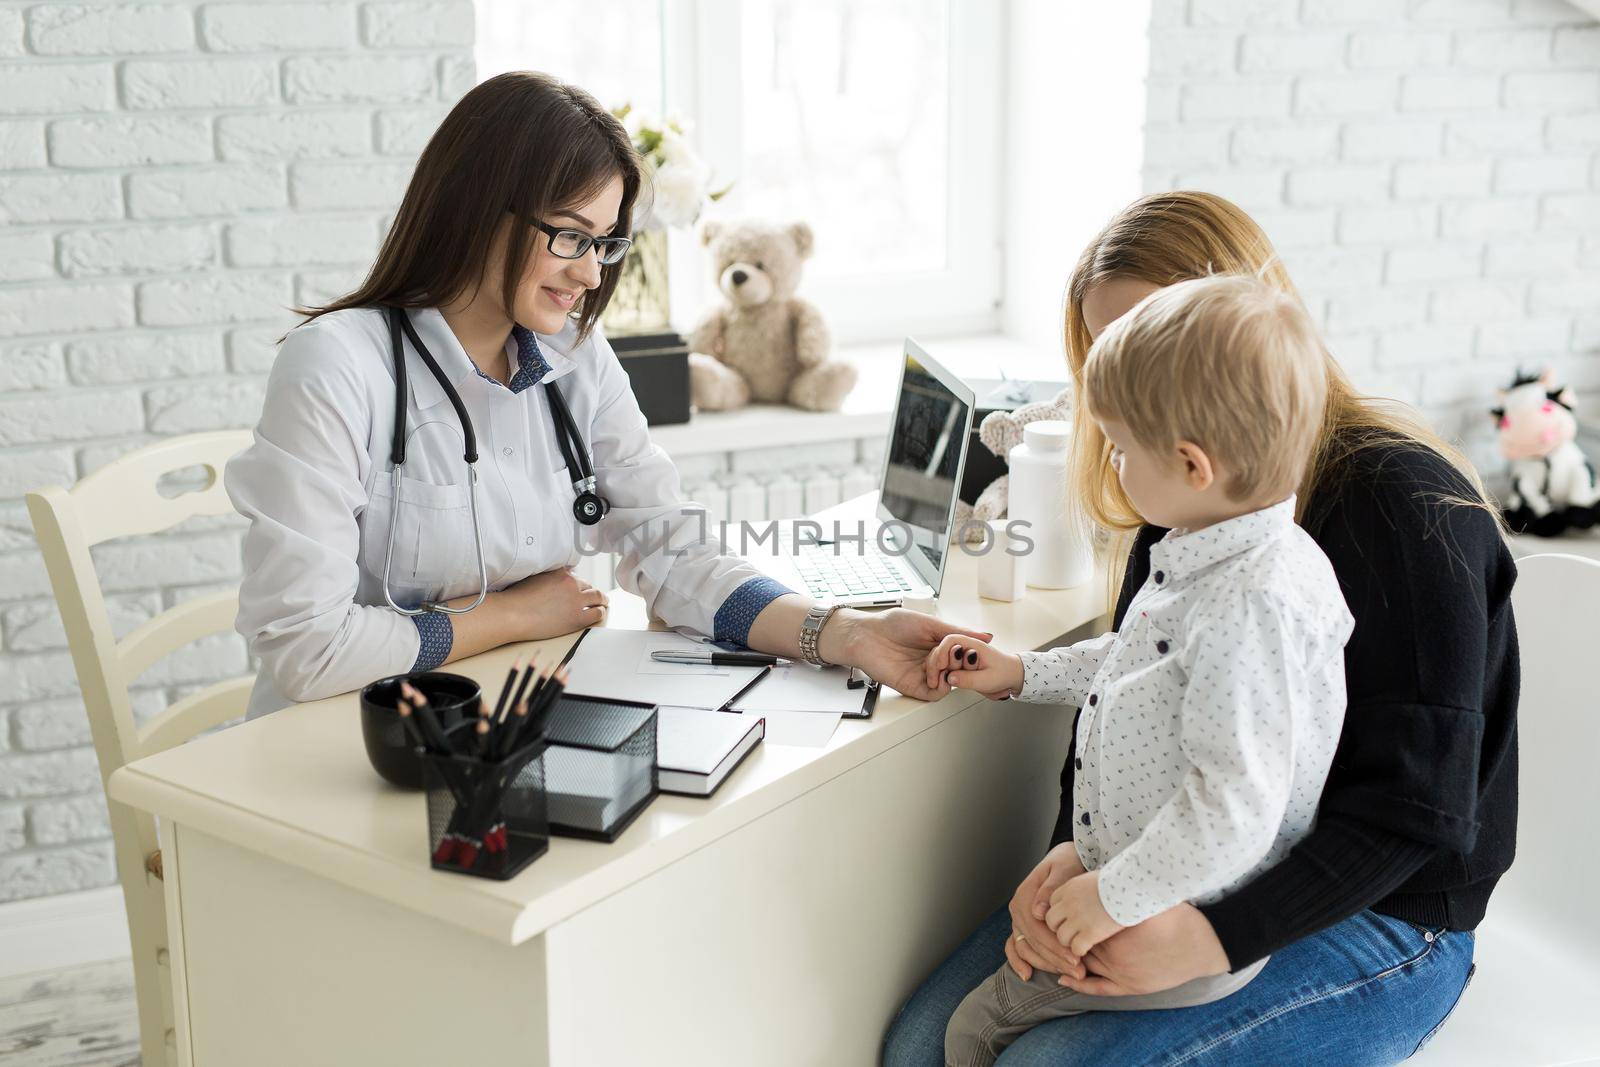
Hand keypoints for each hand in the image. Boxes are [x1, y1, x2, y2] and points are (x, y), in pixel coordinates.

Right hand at [495, 568, 606, 640]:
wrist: (513, 615)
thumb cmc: (516, 599)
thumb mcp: (533, 578)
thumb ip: (548, 576)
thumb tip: (556, 576)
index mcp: (560, 573)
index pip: (576, 576)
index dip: (577, 584)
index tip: (578, 588)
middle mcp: (571, 584)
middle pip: (587, 586)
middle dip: (589, 591)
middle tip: (592, 596)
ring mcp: (575, 601)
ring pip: (597, 597)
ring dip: (601, 600)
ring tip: (603, 603)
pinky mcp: (577, 617)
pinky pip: (597, 613)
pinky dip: (600, 612)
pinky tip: (599, 613)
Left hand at [820, 608, 992, 700]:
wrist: (865, 635)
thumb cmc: (891, 624)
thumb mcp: (930, 623)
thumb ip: (957, 632)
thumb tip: (985, 635)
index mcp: (938, 645)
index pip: (962, 656)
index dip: (970, 655)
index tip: (976, 650)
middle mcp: (932, 661)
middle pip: (957, 671)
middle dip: (962, 666)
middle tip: (958, 657)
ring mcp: (923, 674)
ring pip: (949, 684)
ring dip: (952, 676)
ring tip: (945, 664)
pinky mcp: (912, 686)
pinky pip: (933, 695)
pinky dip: (941, 689)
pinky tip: (938, 676)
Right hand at [926, 635, 1022, 700]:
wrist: (1013, 676)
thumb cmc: (1004, 673)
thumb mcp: (987, 680)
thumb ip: (968, 679)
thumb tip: (950, 678)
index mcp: (974, 645)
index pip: (951, 640)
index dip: (942, 652)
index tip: (940, 666)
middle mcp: (965, 648)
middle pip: (942, 649)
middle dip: (936, 663)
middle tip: (936, 681)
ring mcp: (962, 657)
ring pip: (942, 659)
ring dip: (938, 670)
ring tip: (939, 684)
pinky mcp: (960, 666)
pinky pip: (946, 668)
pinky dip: (942, 675)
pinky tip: (943, 684)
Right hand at [1003, 843, 1087, 981]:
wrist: (1069, 858)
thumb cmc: (1069, 862)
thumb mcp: (1063, 868)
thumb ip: (1052, 888)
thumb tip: (1038, 911)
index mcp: (1024, 895)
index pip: (1038, 928)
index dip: (1056, 946)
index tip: (1076, 958)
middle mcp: (1018, 909)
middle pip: (1034, 942)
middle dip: (1056, 960)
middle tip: (1079, 972)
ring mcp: (1019, 919)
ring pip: (1027, 948)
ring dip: (1047, 964)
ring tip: (1071, 974)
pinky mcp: (1024, 927)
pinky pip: (1017, 947)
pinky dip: (1019, 961)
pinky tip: (1027, 975)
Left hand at [1045, 870, 1123, 956]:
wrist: (1130, 887)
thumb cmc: (1117, 881)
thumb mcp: (1092, 879)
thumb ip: (1081, 888)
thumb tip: (1083, 892)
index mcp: (1068, 889)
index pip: (1051, 904)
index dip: (1060, 913)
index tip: (1069, 918)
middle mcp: (1069, 904)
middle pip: (1051, 921)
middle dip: (1059, 928)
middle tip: (1072, 932)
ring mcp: (1078, 919)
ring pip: (1061, 937)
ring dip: (1069, 941)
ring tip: (1080, 941)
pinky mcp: (1090, 933)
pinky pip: (1076, 948)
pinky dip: (1080, 950)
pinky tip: (1088, 947)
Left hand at [1056, 903, 1230, 994]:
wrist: (1200, 941)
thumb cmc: (1172, 913)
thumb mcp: (1139, 895)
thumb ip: (1116, 890)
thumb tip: (1097, 875)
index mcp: (1110, 921)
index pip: (1071, 919)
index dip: (1065, 915)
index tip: (1064, 910)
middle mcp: (1111, 947)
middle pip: (1072, 939)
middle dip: (1067, 934)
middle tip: (1062, 927)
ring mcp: (1118, 968)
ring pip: (1080, 962)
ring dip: (1072, 954)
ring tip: (1067, 946)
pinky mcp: (1129, 985)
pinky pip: (1095, 986)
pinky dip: (1078, 983)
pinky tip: (1064, 977)